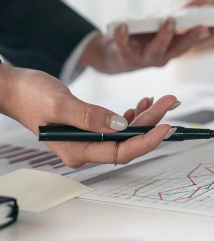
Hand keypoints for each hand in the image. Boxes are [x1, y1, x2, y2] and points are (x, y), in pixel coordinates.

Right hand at [0, 64, 176, 167]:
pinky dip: (132, 115)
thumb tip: (120, 124)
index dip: (146, 142)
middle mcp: (85, 150)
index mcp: (77, 151)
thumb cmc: (29, 95)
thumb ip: (89, 116)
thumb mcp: (60, 103)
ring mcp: (88, 141)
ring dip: (145, 117)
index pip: (121, 152)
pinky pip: (117, 127)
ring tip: (161, 99)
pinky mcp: (90, 130)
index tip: (166, 128)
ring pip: (126, 133)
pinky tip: (142, 104)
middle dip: (152, 123)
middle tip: (170, 101)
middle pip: (128, 142)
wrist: (13, 88)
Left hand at [79, 0, 213, 74]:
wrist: (115, 57)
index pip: (200, 39)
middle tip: (203, 27)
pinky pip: (124, 45)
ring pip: (157, 49)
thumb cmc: (143, 37)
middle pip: (182, 47)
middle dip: (193, 37)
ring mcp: (146, 57)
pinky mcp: (126, 55)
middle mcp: (165, 54)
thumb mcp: (164, 23)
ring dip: (164, 35)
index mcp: (177, 46)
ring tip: (169, 20)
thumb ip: (184, 11)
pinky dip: (123, 36)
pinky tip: (124, 26)